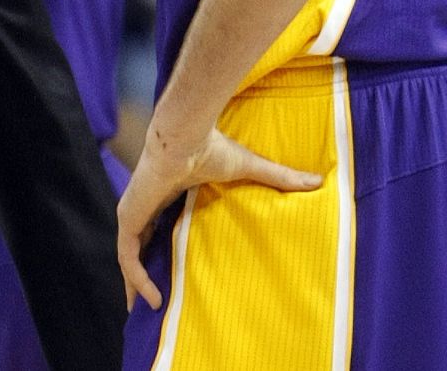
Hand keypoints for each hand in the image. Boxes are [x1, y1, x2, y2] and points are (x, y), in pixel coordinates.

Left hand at [117, 125, 320, 311]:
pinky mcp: (130, 217)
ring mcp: (134, 212)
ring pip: (129, 256)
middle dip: (141, 272)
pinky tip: (152, 300)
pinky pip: (128, 256)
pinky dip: (137, 279)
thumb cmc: (211, 146)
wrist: (186, 135)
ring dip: (136, 284)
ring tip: (151, 311)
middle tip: (154, 302)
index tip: (169, 270)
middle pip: (139, 245)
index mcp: (167, 193)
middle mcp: (146, 204)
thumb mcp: (249, 168)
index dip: (161, 247)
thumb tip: (318, 181)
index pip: (158, 225)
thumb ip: (279, 178)